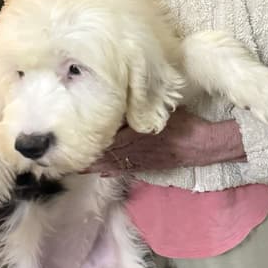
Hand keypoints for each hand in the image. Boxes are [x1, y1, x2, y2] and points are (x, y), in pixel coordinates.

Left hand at [85, 109, 245, 175]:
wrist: (203, 144)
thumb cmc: (184, 123)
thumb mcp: (162, 110)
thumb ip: (144, 106)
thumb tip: (127, 95)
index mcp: (135, 135)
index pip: (108, 137)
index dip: (90, 138)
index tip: (74, 136)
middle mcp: (134, 150)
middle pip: (105, 153)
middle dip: (87, 154)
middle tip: (65, 156)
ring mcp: (141, 161)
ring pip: (112, 164)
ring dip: (96, 164)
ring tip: (76, 166)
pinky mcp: (148, 167)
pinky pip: (125, 170)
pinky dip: (112, 171)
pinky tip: (102, 172)